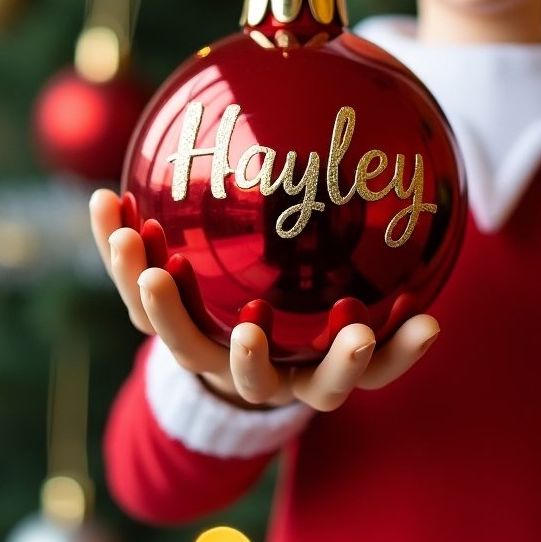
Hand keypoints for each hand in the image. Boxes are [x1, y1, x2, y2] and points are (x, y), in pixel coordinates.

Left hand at [89, 189, 439, 411]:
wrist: (242, 343)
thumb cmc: (315, 311)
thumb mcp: (358, 291)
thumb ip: (389, 253)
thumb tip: (433, 161)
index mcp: (313, 368)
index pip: (345, 376)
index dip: (363, 362)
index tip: (382, 332)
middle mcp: (261, 370)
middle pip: (254, 380)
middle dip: (251, 362)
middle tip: (248, 332)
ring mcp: (208, 352)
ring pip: (179, 343)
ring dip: (158, 306)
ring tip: (142, 257)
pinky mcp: (165, 326)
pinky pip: (137, 295)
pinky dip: (118, 253)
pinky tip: (107, 204)